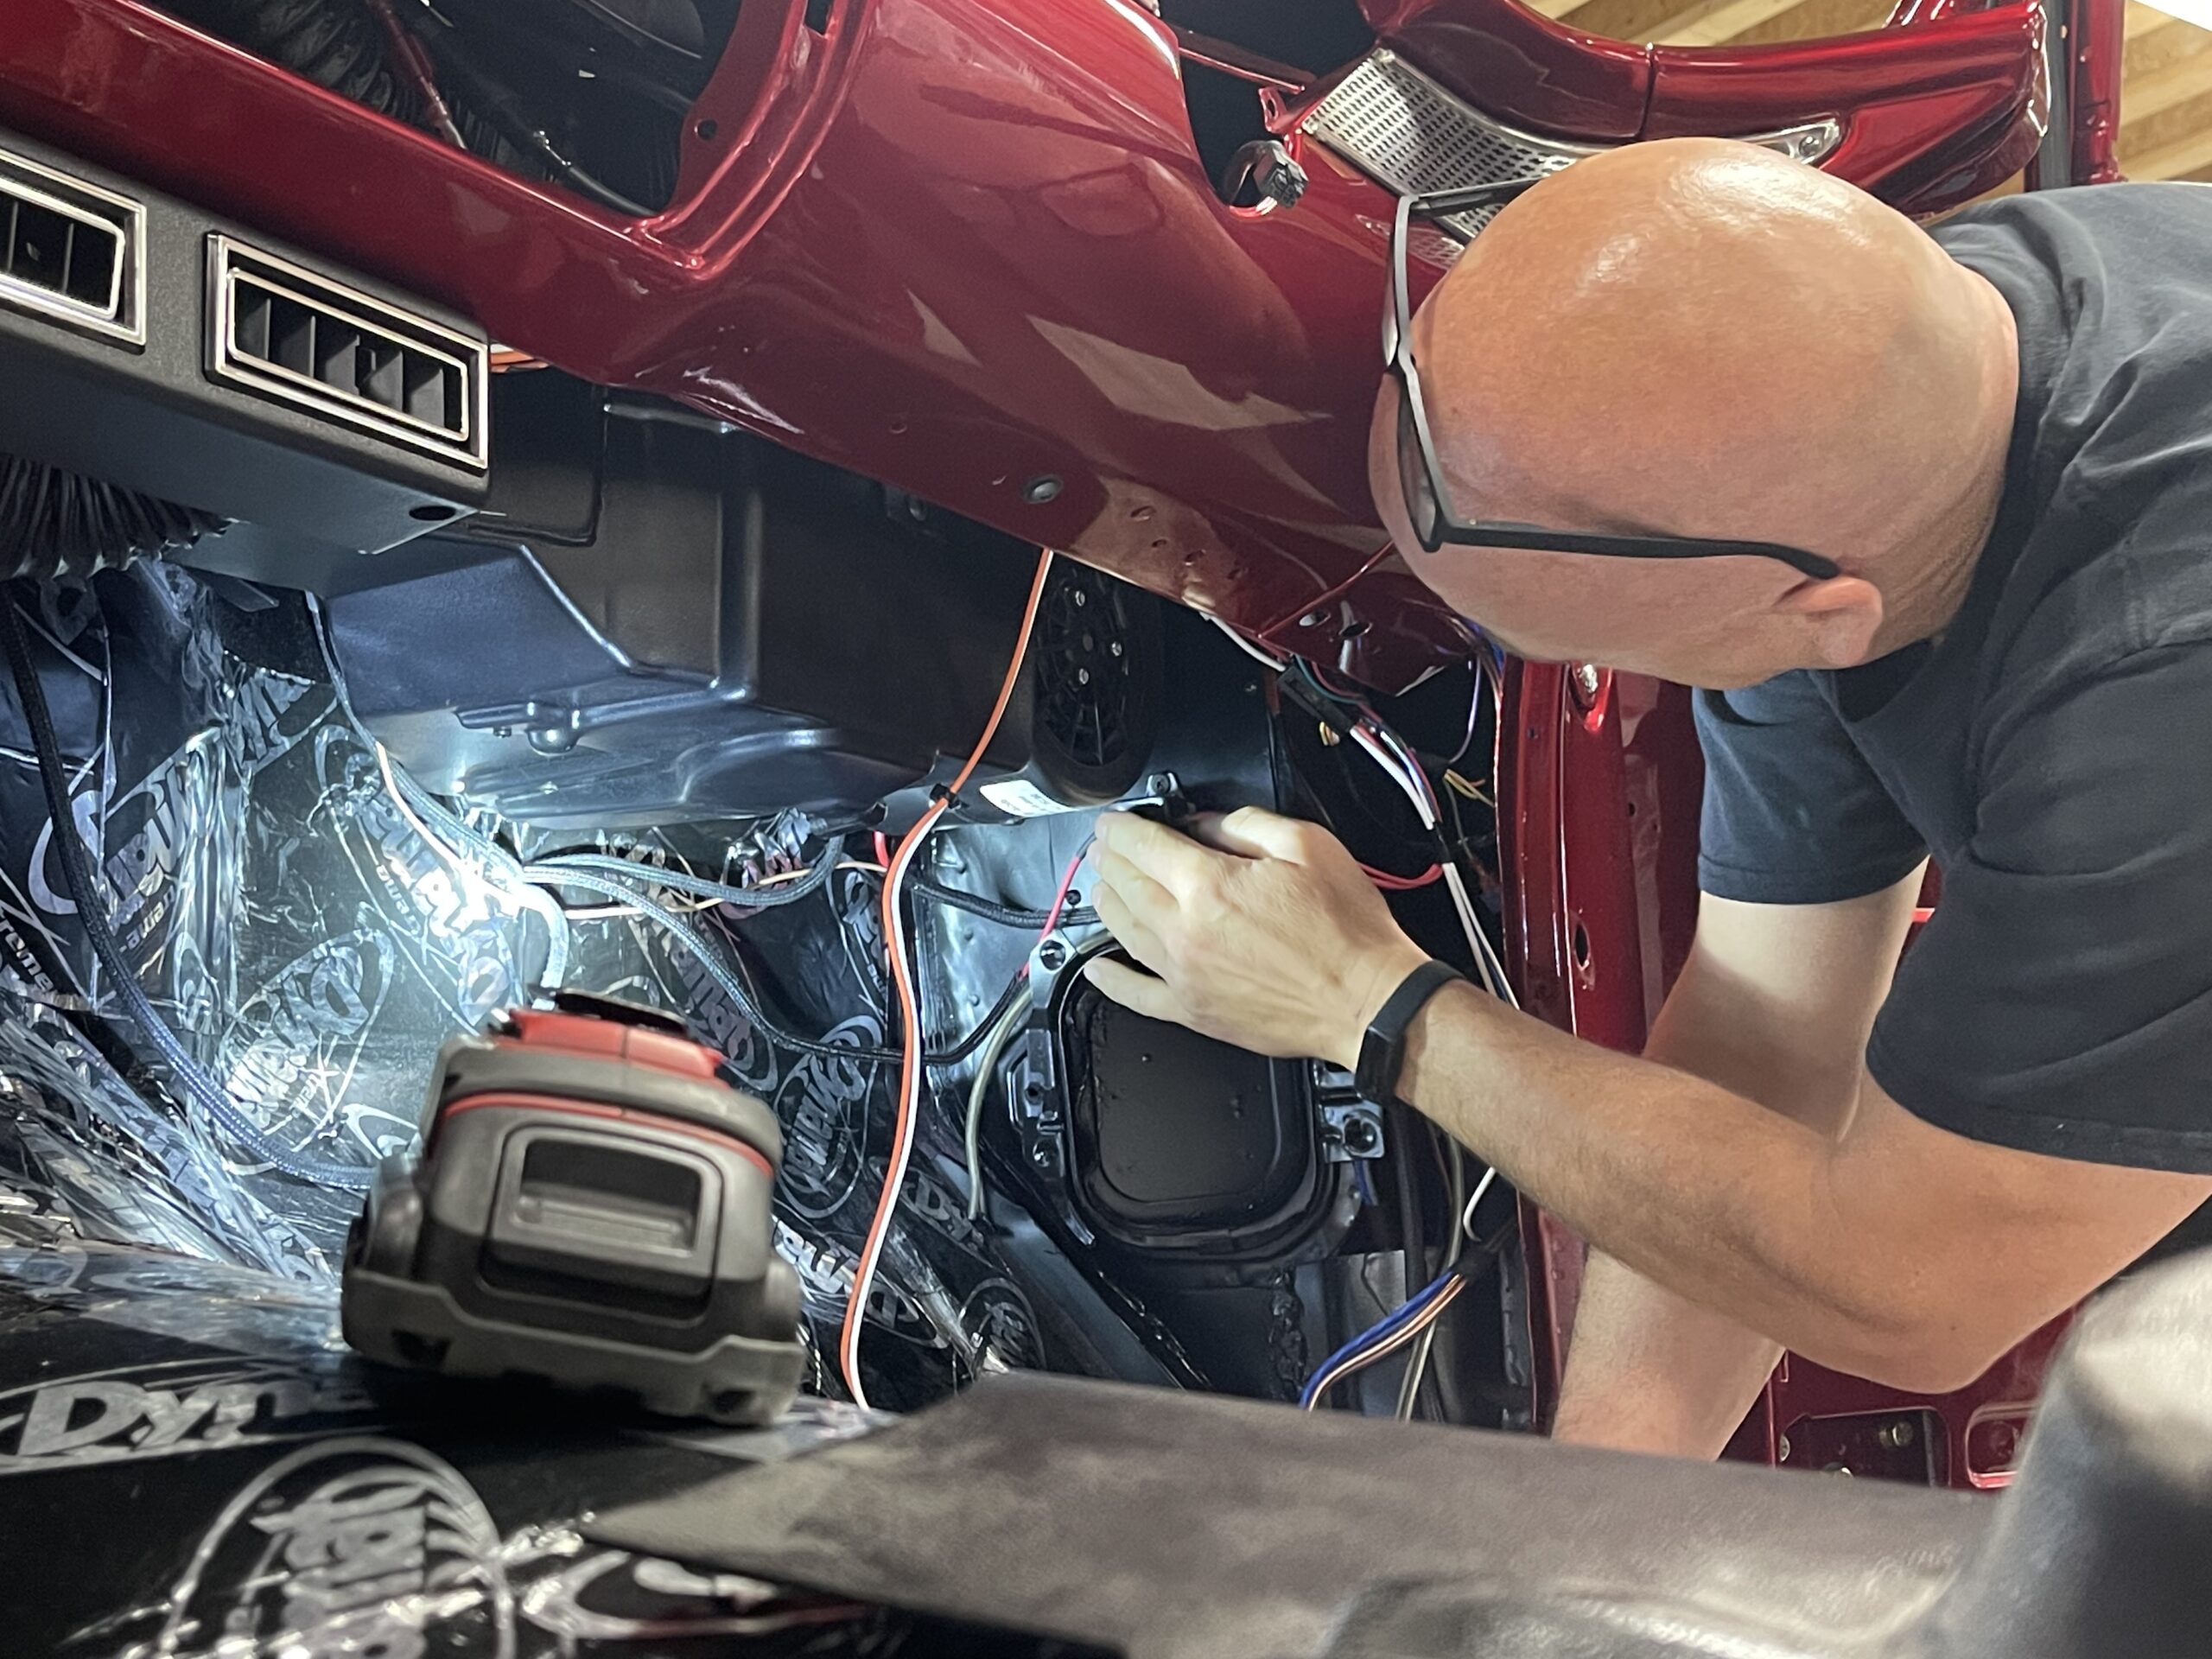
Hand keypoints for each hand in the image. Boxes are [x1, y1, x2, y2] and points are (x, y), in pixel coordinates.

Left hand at [1083, 807, 1430, 1068]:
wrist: (1369, 1002)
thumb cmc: (1348, 933)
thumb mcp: (1306, 846)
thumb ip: (1245, 825)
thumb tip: (1207, 824)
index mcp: (1210, 886)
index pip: (1144, 845)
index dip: (1122, 826)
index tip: (1114, 821)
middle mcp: (1186, 931)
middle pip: (1126, 885)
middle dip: (1109, 859)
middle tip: (1104, 847)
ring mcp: (1184, 975)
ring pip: (1123, 932)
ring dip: (1105, 902)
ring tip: (1102, 886)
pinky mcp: (1194, 1011)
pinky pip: (1136, 994)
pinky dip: (1109, 978)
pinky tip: (1095, 966)